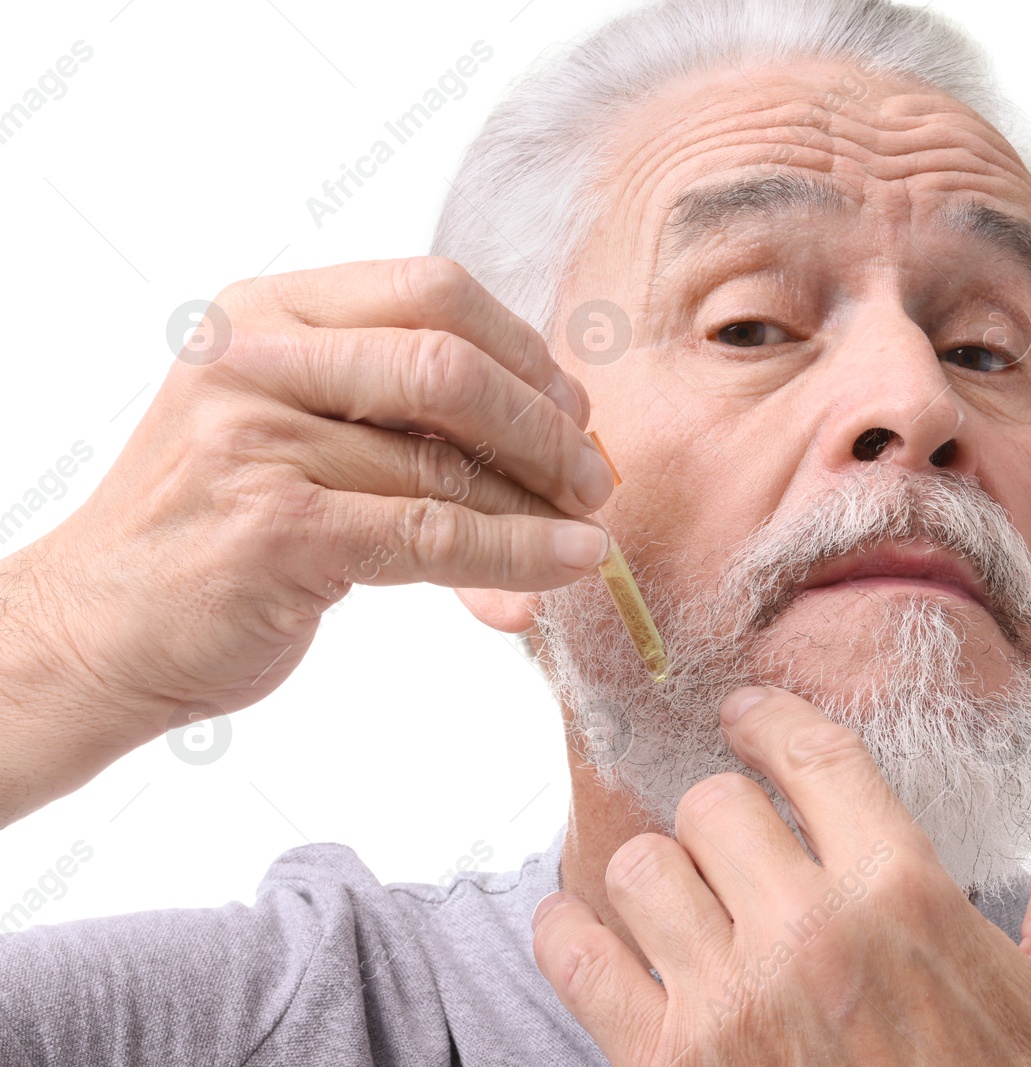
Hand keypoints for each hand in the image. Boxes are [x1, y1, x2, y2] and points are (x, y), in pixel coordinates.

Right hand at [1, 257, 612, 823]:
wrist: (100, 627)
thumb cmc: (218, 528)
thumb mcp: (297, 435)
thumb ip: (405, 419)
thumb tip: (565, 443)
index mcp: (266, 309)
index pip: (433, 290)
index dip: (524, 350)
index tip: (572, 408)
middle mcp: (254, 356)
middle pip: (452, 363)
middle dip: (545, 425)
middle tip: (591, 478)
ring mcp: (255, 440)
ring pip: (448, 464)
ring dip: (539, 505)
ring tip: (584, 534)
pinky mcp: (275, 528)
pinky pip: (434, 534)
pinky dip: (517, 554)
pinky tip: (566, 566)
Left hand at [532, 686, 1030, 1064]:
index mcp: (904, 895)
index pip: (811, 755)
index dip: (767, 718)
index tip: (744, 713)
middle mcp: (808, 934)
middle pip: (712, 805)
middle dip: (723, 819)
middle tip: (734, 848)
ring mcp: (728, 1003)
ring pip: (641, 867)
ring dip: (657, 879)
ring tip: (680, 901)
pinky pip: (577, 957)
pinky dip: (571, 935)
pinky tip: (590, 932)